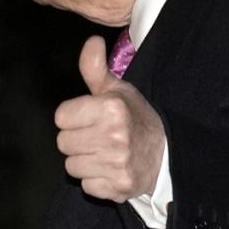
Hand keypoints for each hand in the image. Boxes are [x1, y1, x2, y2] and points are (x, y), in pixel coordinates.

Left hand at [54, 36, 165, 202]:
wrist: (167, 154)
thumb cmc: (134, 118)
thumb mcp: (117, 90)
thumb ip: (96, 68)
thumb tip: (92, 41)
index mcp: (111, 108)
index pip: (61, 117)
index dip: (73, 117)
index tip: (90, 118)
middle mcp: (115, 135)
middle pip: (63, 143)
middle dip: (77, 140)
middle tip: (97, 136)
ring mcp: (118, 163)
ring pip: (72, 166)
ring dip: (85, 161)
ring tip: (104, 153)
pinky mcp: (119, 187)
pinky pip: (86, 186)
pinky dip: (95, 180)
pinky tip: (110, 169)